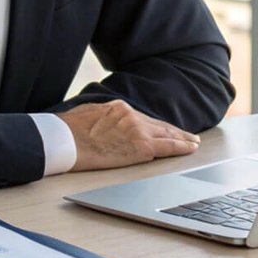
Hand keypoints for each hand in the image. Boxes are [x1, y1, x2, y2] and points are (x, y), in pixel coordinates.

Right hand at [57, 100, 200, 170]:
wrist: (63, 139)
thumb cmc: (67, 131)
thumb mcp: (87, 115)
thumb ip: (102, 119)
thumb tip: (102, 124)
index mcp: (118, 108)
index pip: (143, 119)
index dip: (157, 126)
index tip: (164, 129)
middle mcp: (131, 116)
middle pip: (158, 125)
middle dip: (174, 131)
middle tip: (189, 136)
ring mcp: (137, 130)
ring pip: (166, 135)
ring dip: (182, 139)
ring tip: (193, 143)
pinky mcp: (140, 146)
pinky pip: (167, 147)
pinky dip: (181, 147)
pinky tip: (190, 149)